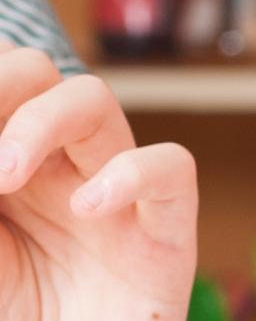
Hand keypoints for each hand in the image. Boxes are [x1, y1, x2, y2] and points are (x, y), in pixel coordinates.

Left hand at [0, 46, 197, 320]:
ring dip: (45, 121)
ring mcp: (109, 207)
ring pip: (98, 104)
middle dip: (2, 86)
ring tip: (4, 174)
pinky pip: (172, 171)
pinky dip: (133, 174)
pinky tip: (89, 208)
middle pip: (40, 77)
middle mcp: (48, 182)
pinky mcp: (162, 243)